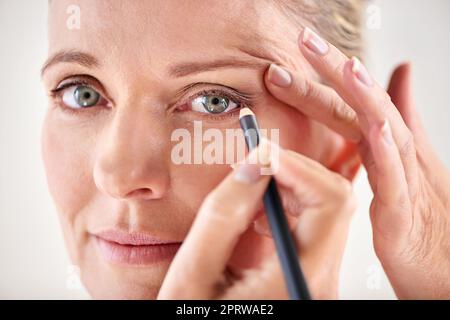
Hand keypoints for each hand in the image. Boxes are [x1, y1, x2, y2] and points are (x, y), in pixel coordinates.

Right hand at [158, 139, 354, 298]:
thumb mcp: (194, 275)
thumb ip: (223, 215)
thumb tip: (254, 160)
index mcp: (301, 279)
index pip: (331, 200)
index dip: (296, 165)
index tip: (258, 150)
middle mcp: (323, 280)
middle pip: (335, 200)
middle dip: (294, 171)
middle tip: (253, 164)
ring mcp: (321, 279)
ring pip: (328, 209)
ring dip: (290, 187)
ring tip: (249, 189)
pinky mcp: (312, 276)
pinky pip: (315, 226)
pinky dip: (289, 206)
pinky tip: (256, 213)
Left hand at [264, 27, 449, 298]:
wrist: (442, 267)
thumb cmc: (421, 218)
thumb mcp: (401, 168)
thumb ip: (395, 124)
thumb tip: (398, 75)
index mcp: (385, 147)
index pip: (352, 102)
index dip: (329, 73)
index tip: (303, 45)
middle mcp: (395, 156)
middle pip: (363, 106)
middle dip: (336, 71)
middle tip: (307, 40)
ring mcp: (402, 181)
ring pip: (382, 132)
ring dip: (365, 98)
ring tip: (348, 67)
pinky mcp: (403, 213)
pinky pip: (395, 179)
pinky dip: (388, 149)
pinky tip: (378, 125)